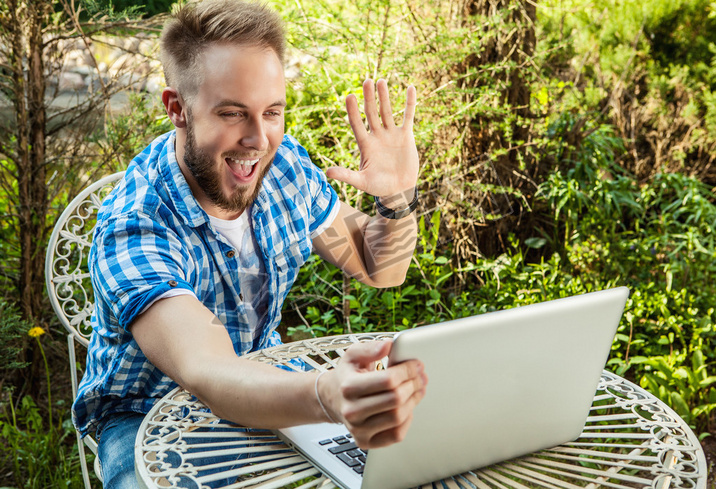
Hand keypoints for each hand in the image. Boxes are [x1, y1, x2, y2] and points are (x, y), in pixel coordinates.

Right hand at [317, 340, 427, 448]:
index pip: (388, 380)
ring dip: (413, 400)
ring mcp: (358, 429)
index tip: (416, 365)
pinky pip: (396, 435)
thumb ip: (371, 348)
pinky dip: (407, 421)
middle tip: (420, 376)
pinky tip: (406, 407)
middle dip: (414, 384)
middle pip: (396, 399)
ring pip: (398, 417)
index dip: (408, 371)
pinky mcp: (365, 441)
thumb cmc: (347, 375)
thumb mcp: (353, 355)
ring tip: (416, 389)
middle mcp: (351, 410)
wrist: (332, 397)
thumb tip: (388, 345)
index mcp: (348, 386)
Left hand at [326, 79, 418, 199]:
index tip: (349, 96)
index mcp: (365, 145)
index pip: (357, 124)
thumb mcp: (361, 182)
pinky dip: (410, 103)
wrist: (398, 190)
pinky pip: (408, 117)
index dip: (353, 111)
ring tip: (381, 81)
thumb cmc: (378, 187)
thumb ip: (346, 176)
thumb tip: (327, 173)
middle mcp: (377, 136)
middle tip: (367, 81)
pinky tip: (410, 88)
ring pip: (387, 112)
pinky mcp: (406, 136)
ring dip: (384, 97)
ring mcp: (391, 135)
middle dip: (369, 98)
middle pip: (371, 113)